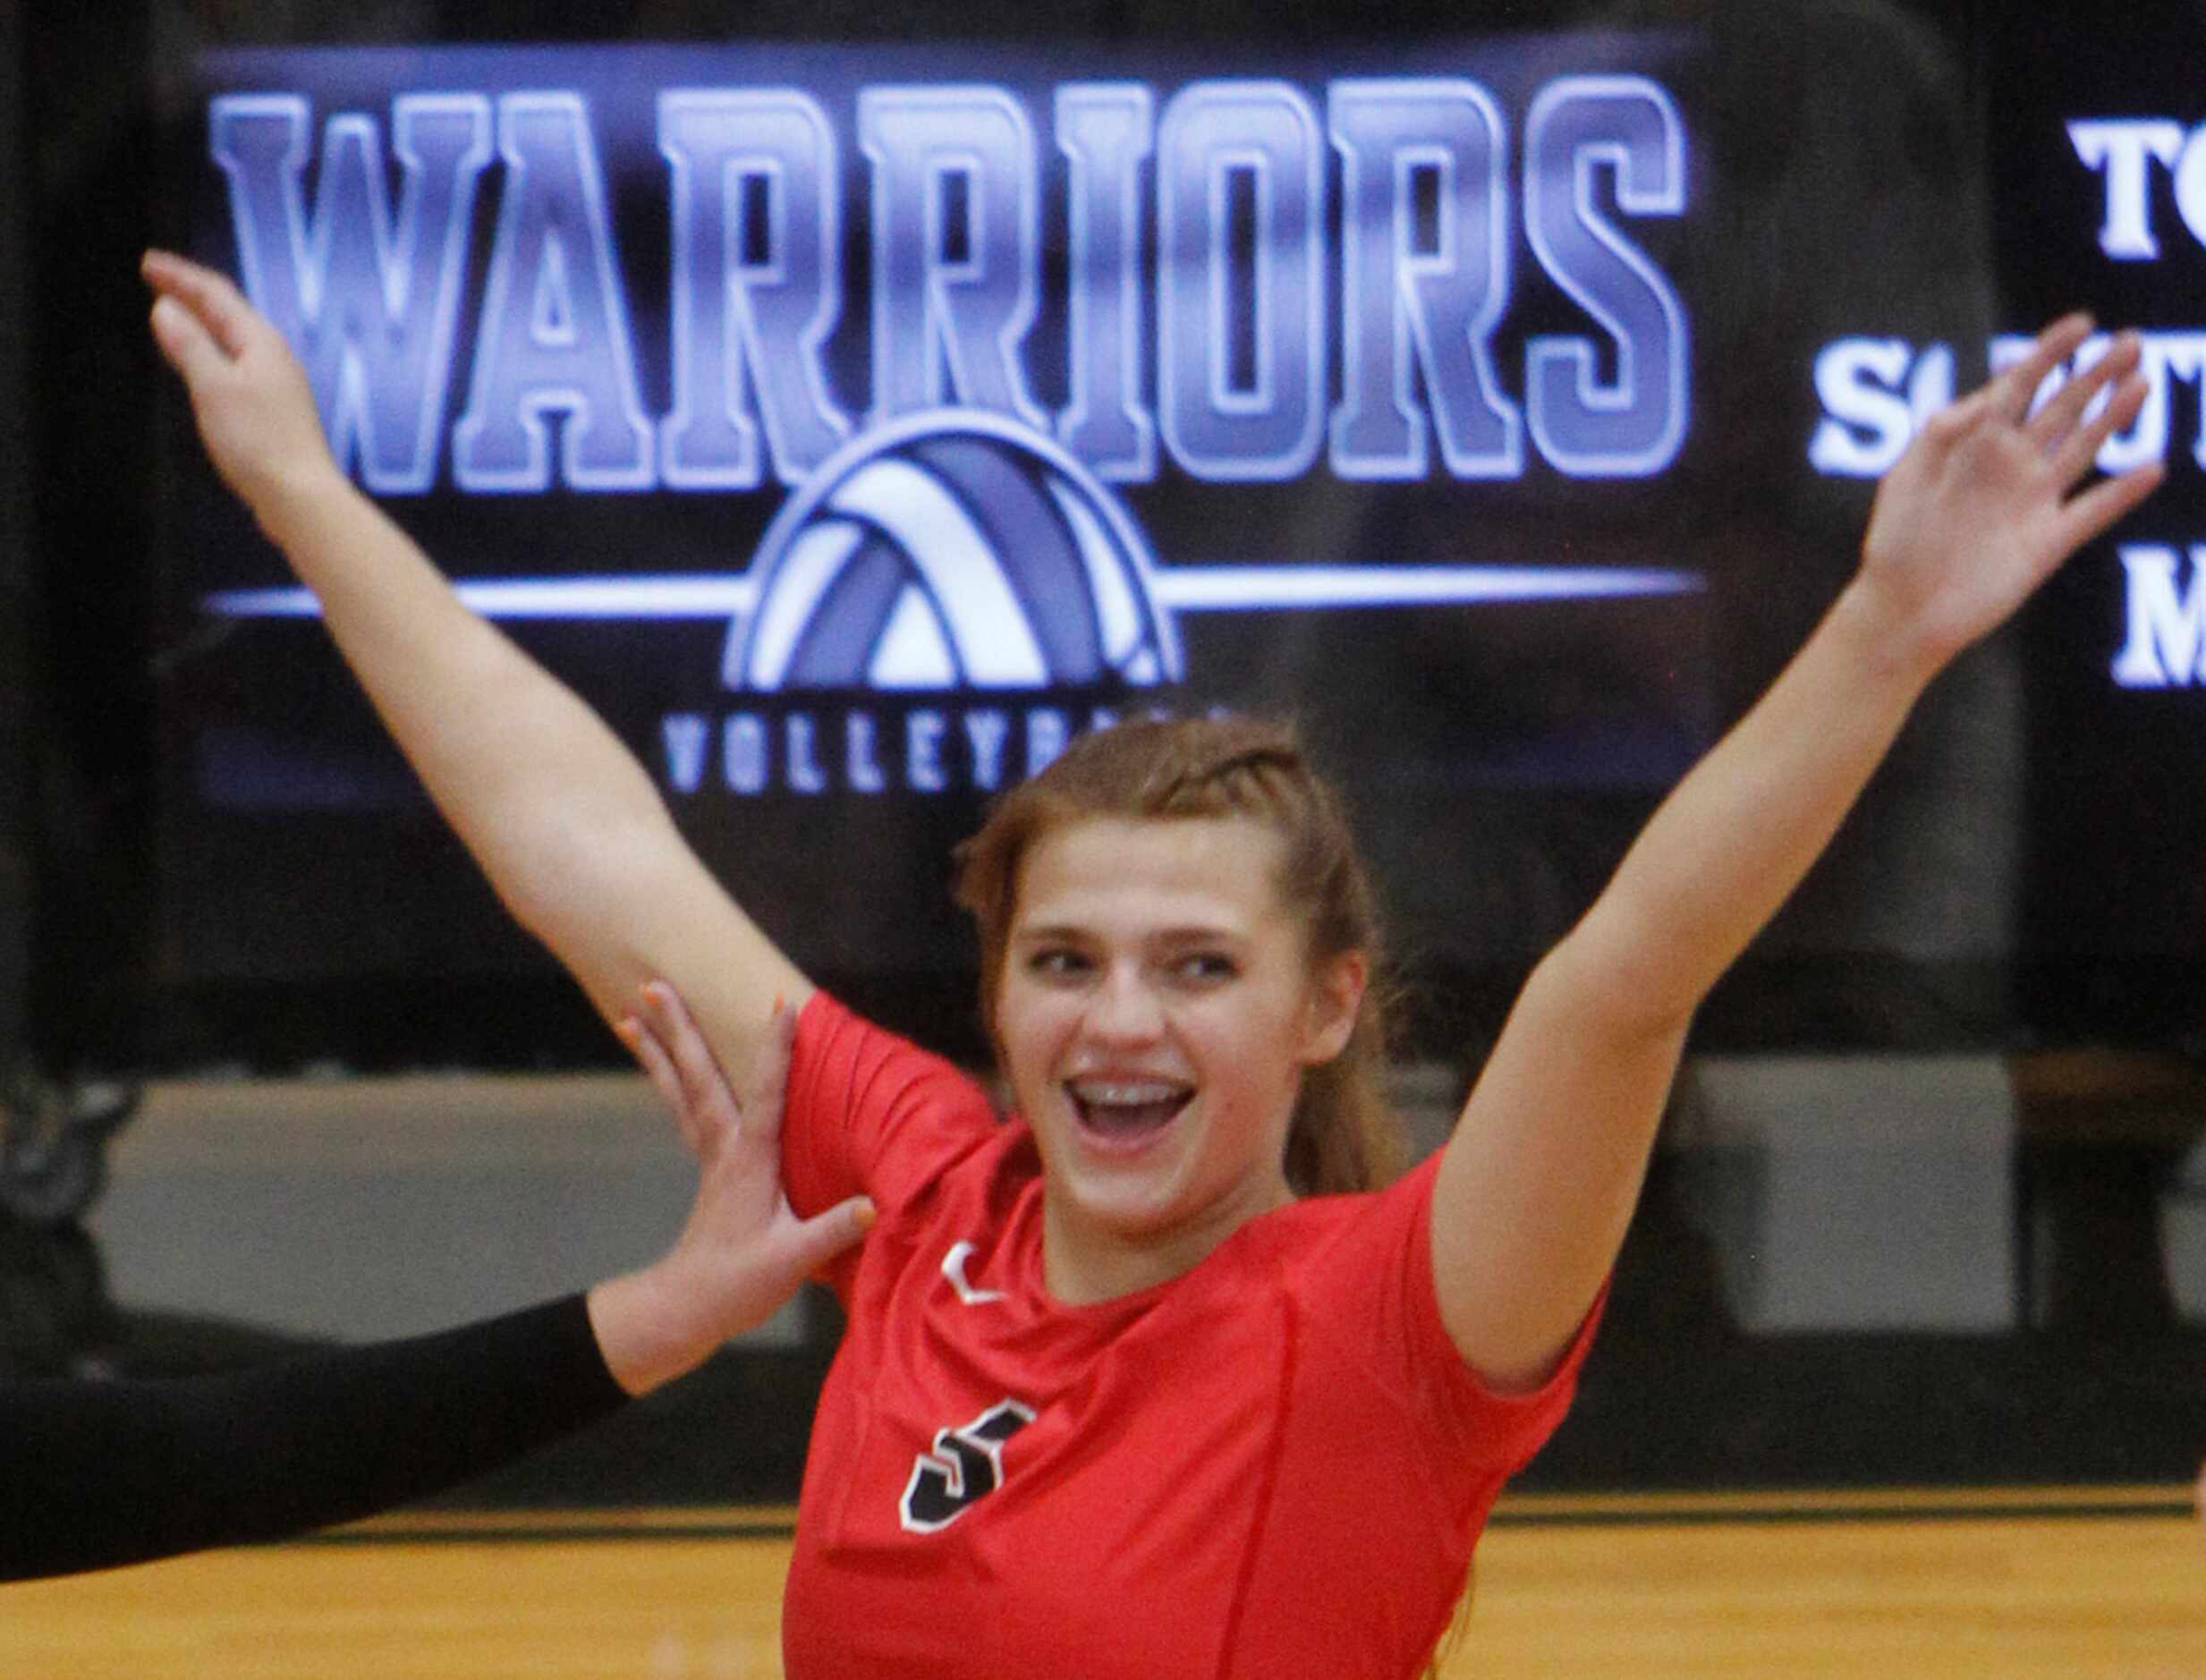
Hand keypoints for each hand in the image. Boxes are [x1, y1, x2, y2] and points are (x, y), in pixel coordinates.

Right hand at [141, 248, 341, 519]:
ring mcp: (276, 384)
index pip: (216, 294)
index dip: (180, 275)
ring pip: (233, 339)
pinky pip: (236, 365)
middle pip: (228, 313)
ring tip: (172, 311)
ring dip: (201, 321)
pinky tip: (201, 364)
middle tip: (155, 277)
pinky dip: (211, 352)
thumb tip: (167, 309)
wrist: (300, 497)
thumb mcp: (214, 387)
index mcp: (261, 343)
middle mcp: (273, 357)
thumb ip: (190, 346)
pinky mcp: (273, 410)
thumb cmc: (260, 444)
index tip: (149, 262)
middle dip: (190, 292)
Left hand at [587, 987, 872, 1395]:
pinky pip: (685, 1110)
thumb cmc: (739, 1284)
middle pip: (698, 1077)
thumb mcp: (792, 1260)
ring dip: (659, 1049)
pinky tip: (666, 1067)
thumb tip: (873, 1204)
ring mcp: (711, 1157)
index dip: (776, 1049)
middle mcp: (723, 1149)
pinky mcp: (709, 1170)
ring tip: (630, 1014)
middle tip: (651, 983)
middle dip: (677, 1029)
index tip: (782, 1004)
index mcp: (748, 1161)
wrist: (687, 1309)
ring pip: (681, 1090)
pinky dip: (671, 1081)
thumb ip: (832, 1230)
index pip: (766, 1094)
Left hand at [1855, 316, 2162, 674]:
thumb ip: (1944, 432)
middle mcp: (2010, 467)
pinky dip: (2123, 493)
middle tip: (2130, 341)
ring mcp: (2033, 503)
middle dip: (2094, 374)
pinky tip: (2153, 469)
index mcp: (1973, 445)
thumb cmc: (1895, 543)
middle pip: (2062, 409)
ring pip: (2083, 450)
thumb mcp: (1907, 477)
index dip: (2049, 353)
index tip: (2081, 324)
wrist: (1902, 610)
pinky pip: (2094, 512)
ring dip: (2113, 417)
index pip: (2019, 387)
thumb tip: (1992, 395)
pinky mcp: (2048, 543)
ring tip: (2140, 382)